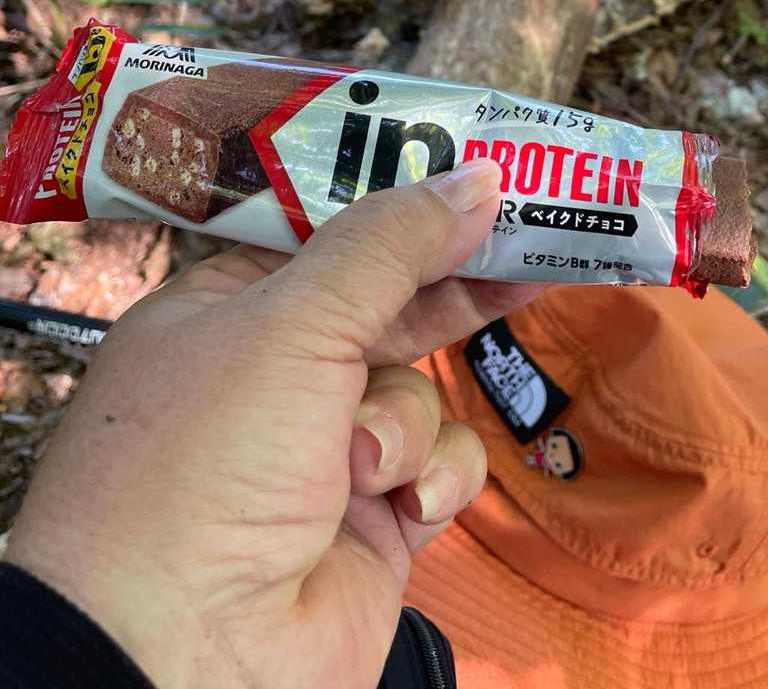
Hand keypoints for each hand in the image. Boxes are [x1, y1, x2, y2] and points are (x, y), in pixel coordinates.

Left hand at [8, 159, 533, 688]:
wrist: (183, 657)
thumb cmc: (206, 465)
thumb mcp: (294, 323)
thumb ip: (391, 245)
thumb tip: (474, 177)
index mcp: (225, 312)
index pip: (329, 234)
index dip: (403, 206)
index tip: (477, 177)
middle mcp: (271, 377)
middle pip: (387, 305)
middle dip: (450, 289)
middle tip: (534, 247)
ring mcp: (322, 453)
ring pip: (419, 388)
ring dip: (404, 421)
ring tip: (361, 463)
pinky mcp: (373, 519)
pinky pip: (437, 463)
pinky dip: (428, 478)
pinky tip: (402, 504)